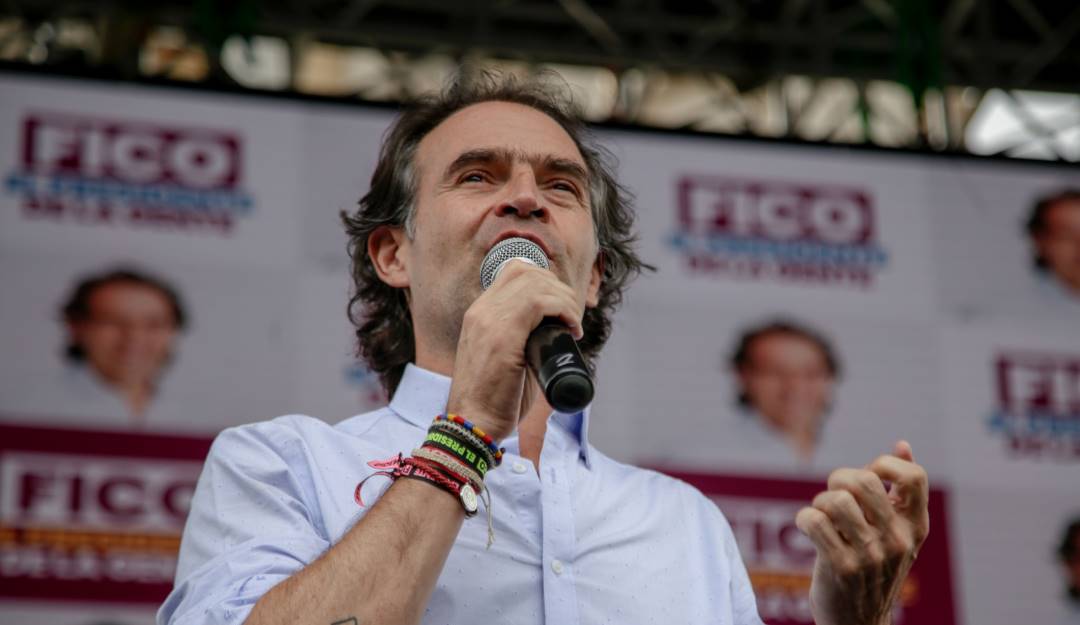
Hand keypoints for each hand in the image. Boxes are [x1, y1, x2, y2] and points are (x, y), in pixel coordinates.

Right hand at [446, 259, 584, 440]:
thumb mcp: (505, 357)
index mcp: (478, 313)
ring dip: (564, 299)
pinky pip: (539, 302)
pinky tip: (571, 328)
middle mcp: (480, 310)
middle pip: (528, 271)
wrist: (474, 425)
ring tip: (573, 325)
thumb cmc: (495, 399)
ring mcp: (489, 321)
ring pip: (536, 283)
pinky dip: (563, 310)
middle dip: (559, 289)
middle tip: (571, 318)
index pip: (514, 270)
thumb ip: (521, 337)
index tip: (561, 308)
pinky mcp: (502, 336)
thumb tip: (554, 329)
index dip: (545, 281)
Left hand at [795, 441, 929, 624]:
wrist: (859, 624)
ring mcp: (871, 555)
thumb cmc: (873, 571)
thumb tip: (902, 444)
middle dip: (839, 480)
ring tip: (821, 516)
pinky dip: (803, 519)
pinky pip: (814, 521)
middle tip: (834, 497)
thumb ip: (899, 491)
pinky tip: (807, 528)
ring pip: (835, 500)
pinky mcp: (842, 567)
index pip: (914, 476)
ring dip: (819, 502)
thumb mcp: (896, 534)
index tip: (869, 476)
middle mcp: (898, 540)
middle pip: (864, 480)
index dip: (885, 464)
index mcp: (915, 527)